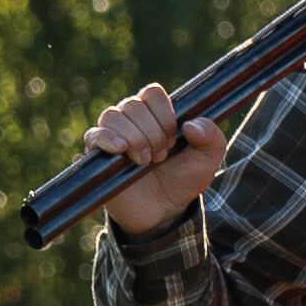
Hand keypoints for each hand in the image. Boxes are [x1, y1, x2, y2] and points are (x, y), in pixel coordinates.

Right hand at [79, 78, 234, 236]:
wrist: (164, 212)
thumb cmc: (183, 180)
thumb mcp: (208, 158)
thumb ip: (211, 136)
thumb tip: (191, 124)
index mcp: (155, 115)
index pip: (152, 93)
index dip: (164, 113)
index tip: (175, 137)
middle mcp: (131, 121)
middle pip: (133, 104)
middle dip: (153, 132)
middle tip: (162, 156)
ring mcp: (112, 136)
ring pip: (112, 116)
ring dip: (134, 138)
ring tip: (145, 161)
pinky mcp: (98, 155)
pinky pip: (93, 135)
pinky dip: (107, 139)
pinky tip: (122, 151)